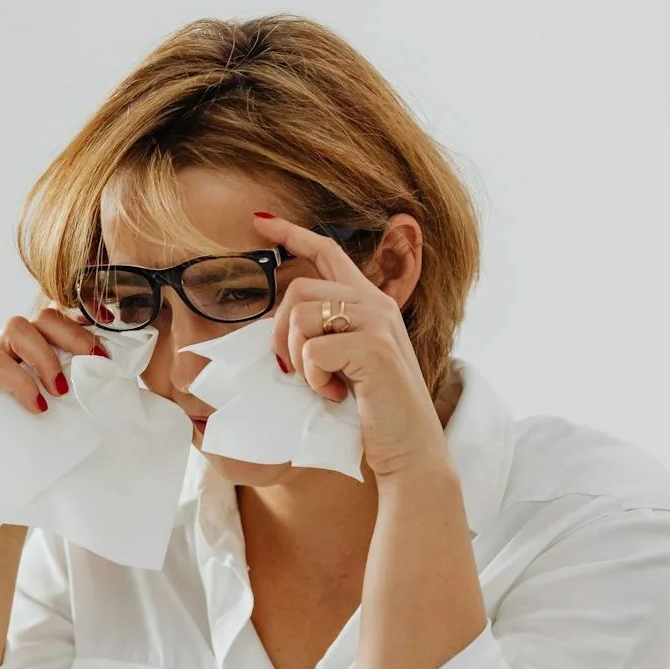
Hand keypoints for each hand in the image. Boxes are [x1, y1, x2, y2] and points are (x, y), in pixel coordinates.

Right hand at [0, 304, 107, 444]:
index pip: (55, 319)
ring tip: (59, 391)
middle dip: (71, 335)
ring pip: (14, 329)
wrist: (2, 487)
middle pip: (37, 317)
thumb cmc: (36, 449)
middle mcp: (5, 352)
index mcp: (30, 353)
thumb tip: (112, 363)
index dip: (82, 321)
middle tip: (93, 363)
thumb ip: (79, 381)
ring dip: (45, 357)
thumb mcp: (67, 409)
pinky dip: (22, 383)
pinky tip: (37, 407)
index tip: (108, 337)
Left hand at [251, 215, 450, 479]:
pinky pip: (312, 351)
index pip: (329, 251)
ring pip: (301, 316)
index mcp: (369, 302)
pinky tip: (335, 394)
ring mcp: (378, 322)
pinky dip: (313, 379)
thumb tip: (275, 325)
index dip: (293, 233)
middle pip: (299, 288)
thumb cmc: (371, 412)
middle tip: (292, 370)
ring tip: (321, 383)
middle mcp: (376, 303)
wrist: (409, 449)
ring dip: (296, 358)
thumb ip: (323, 335)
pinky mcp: (374, 347)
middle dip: (279, 332)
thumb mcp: (345, 363)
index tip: (260, 220)